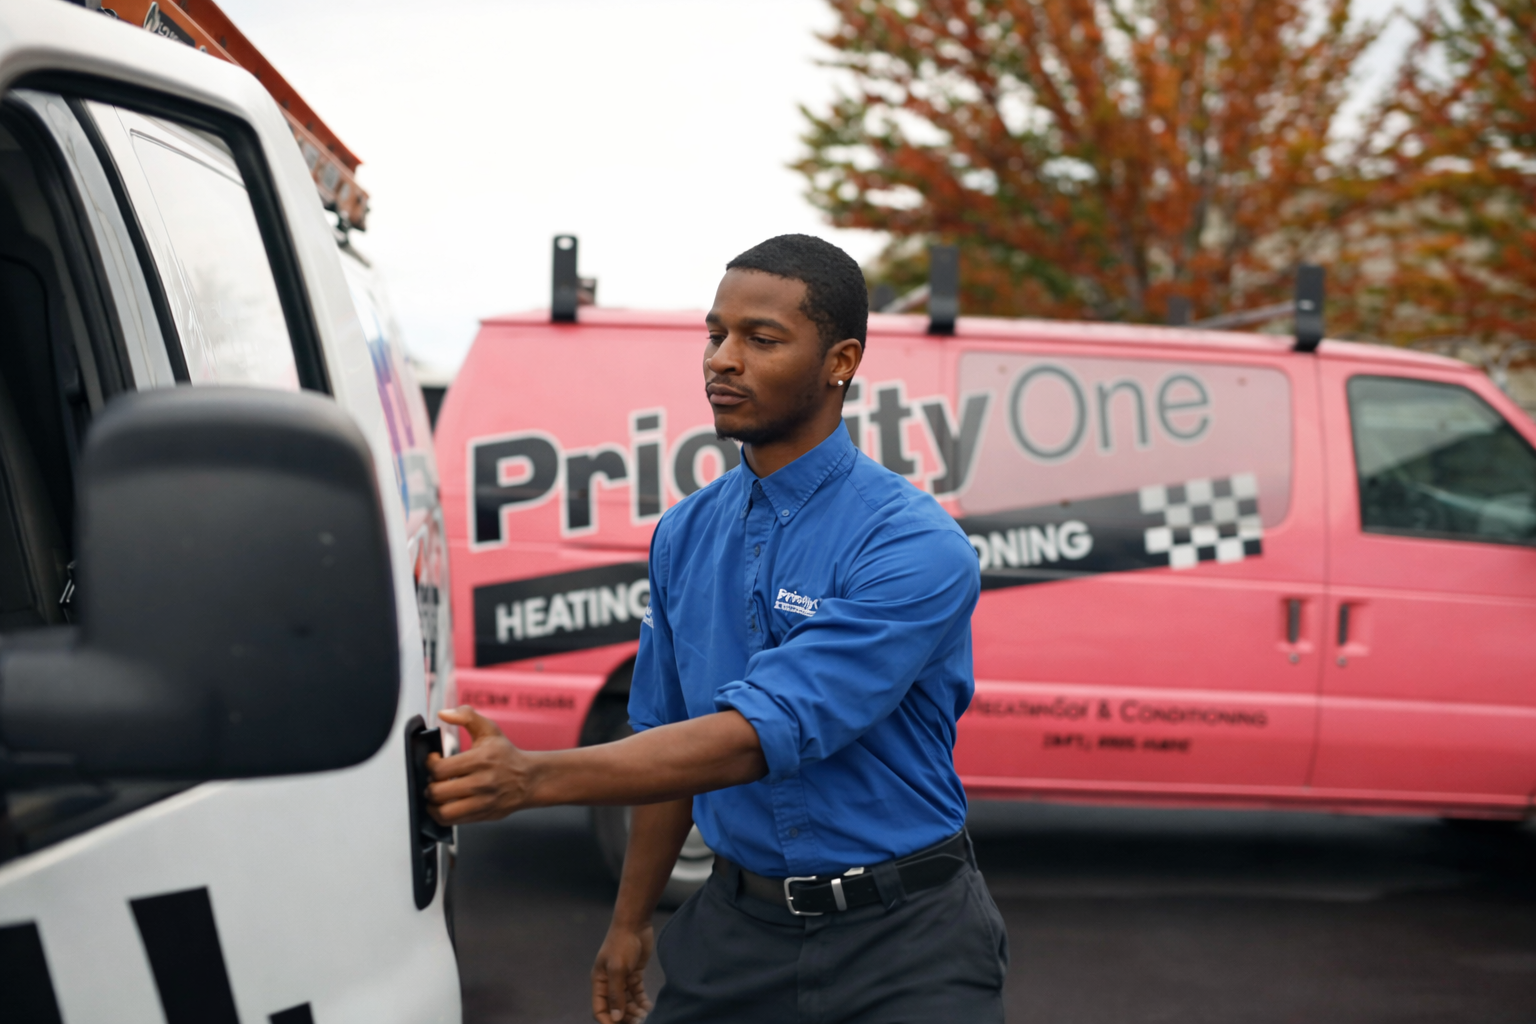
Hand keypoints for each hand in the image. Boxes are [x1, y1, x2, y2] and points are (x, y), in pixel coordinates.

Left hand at [425, 706, 533, 824]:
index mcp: (480, 760)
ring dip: (433, 804)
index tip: (433, 760)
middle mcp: (481, 783)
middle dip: (430, 785)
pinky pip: (453, 821)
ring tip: (436, 795)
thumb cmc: (506, 755)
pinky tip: (444, 805)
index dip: (429, 764)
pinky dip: (442, 814)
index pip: (440, 769)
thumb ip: (466, 716)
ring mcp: (482, 802)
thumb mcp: (490, 730)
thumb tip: (444, 713)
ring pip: (443, 811)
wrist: (530, 779)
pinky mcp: (482, 815)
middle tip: (434, 779)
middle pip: (438, 791)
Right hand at [591, 922, 654, 1022]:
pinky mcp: (634, 974)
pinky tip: (648, 1006)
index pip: (600, 1008)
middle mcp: (609, 983)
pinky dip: (642, 1001)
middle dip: (624, 1018)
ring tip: (644, 1016)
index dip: (608, 1021)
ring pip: (626, 1002)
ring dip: (634, 1011)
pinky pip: (637, 993)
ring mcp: (622, 979)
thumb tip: (615, 1017)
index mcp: (599, 982)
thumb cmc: (621, 944)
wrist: (635, 923)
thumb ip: (616, 994)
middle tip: (638, 1022)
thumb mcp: (617, 969)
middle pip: (614, 1008)